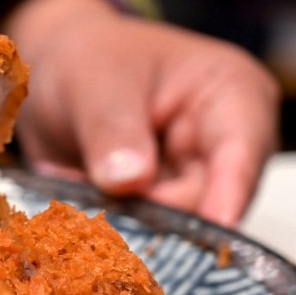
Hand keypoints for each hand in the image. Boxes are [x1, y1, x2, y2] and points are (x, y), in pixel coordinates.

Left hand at [2, 0, 279, 226]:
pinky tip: (70, 194)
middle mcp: (226, 144)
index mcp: (233, 94)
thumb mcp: (94, 82)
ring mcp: (195, 180)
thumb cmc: (87, 57)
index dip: (226, 198)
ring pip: (174, 228)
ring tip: (72, 187)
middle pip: (208, 204)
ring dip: (120, 220)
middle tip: (94, 209)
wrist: (53, 69)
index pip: (242, 153)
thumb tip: (130, 181)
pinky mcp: (162, 206)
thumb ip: (112, 129)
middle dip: (151, 215)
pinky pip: (143, 233)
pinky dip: (106, 223)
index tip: (207, 236)